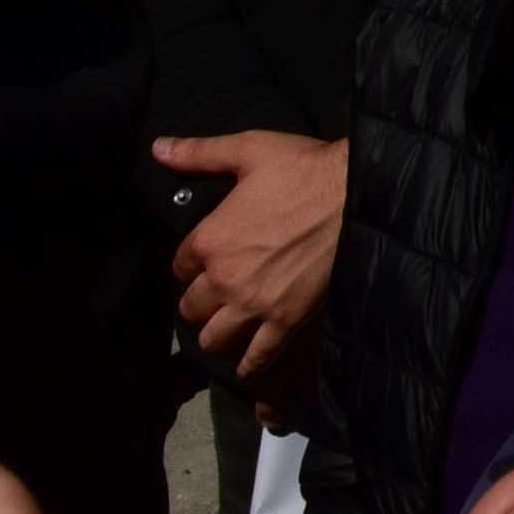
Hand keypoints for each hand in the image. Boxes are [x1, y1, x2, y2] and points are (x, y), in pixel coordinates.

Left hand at [153, 130, 347, 387]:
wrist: (356, 194)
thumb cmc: (302, 168)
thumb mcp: (248, 150)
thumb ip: (199, 153)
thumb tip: (158, 147)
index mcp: (209, 239)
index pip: (179, 267)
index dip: (190, 264)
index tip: (204, 261)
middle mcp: (224, 279)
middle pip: (191, 308)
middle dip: (199, 302)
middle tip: (214, 296)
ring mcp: (254, 304)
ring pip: (214, 339)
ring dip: (216, 334)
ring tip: (226, 327)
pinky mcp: (285, 321)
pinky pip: (257, 357)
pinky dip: (248, 366)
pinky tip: (245, 366)